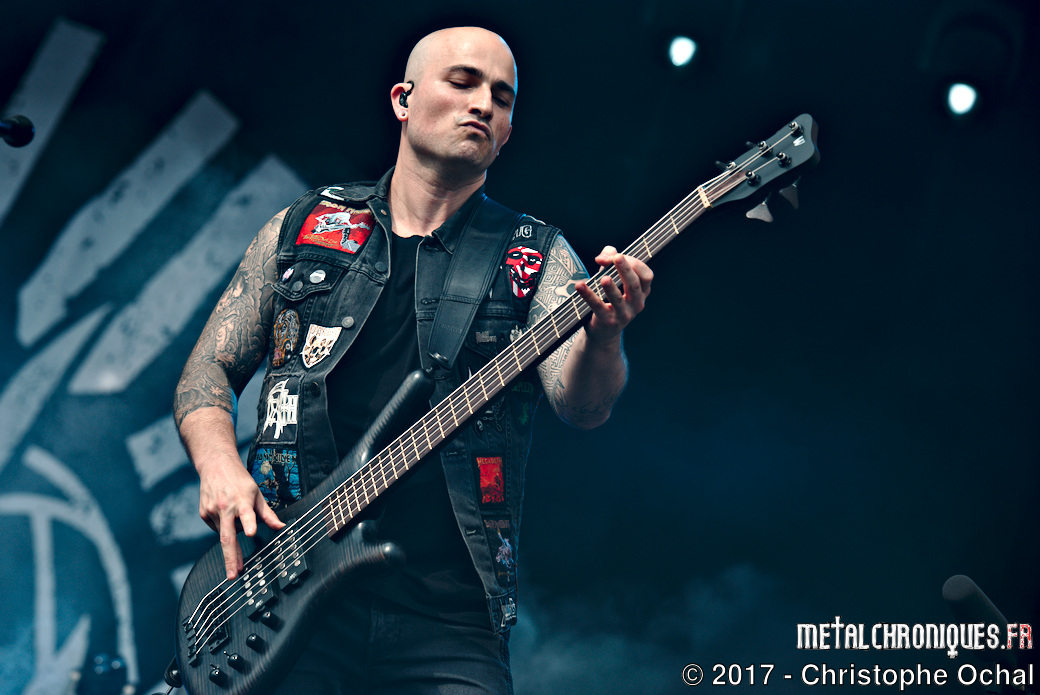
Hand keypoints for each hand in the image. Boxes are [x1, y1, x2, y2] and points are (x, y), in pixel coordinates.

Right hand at [197, 454, 285, 579]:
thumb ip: (268, 513)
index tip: (251, 533)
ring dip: (232, 531)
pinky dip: (224, 525)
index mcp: (242, 500)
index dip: (249, 523)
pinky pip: (217, 528)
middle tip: (234, 575)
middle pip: (227, 537)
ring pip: (225, 533)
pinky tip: (226, 512)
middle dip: (231, 558)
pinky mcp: (204, 514)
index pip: (246, 514)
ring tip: (235, 513)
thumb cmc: (240, 480)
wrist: (215, 465)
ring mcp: (212, 511)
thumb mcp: (257, 493)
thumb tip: (280, 527)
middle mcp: (225, 507)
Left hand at [573, 246, 652, 344]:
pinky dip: (588, 296)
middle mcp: (637, 304)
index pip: (646, 275)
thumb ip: (609, 259)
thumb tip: (602, 256)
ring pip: (618, 299)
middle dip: (626, 270)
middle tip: (617, 257)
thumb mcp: (612, 276)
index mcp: (642, 292)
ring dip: (611, 288)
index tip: (617, 255)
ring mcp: (624, 315)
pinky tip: (580, 286)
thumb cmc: (609, 298)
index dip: (634, 263)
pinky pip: (598, 307)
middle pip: (635, 285)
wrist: (603, 331)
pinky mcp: (608, 322)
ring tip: (604, 278)